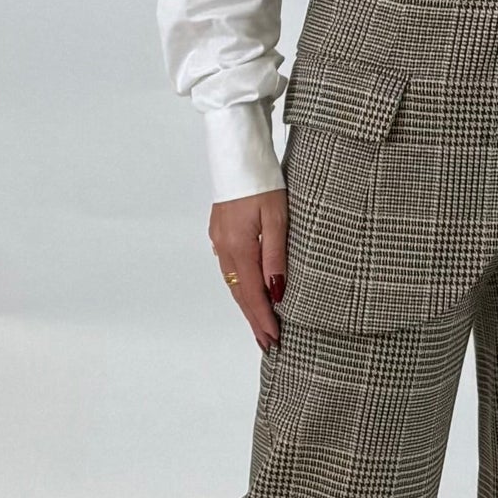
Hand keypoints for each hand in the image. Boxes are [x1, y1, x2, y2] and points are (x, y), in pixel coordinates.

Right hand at [209, 188, 287, 347]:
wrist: (237, 153)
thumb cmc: (263, 181)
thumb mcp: (277, 218)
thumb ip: (276, 257)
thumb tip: (276, 293)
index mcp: (239, 247)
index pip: (252, 294)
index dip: (263, 319)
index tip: (274, 339)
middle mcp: (224, 248)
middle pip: (239, 293)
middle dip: (254, 320)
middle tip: (267, 344)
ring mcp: (219, 240)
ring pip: (233, 282)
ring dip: (247, 305)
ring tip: (260, 326)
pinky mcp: (219, 232)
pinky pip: (230, 268)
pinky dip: (240, 286)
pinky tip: (248, 292)